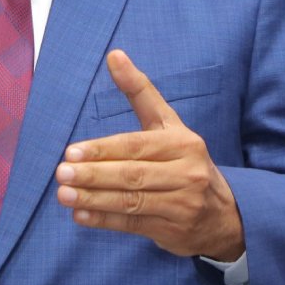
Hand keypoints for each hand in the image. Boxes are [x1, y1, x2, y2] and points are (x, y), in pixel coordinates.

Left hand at [55, 50, 244, 260]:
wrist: (223, 213)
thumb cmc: (184, 161)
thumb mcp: (168, 125)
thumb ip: (140, 92)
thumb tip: (114, 55)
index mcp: (182, 143)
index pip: (136, 145)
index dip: (103, 149)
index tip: (72, 151)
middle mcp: (186, 173)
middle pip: (132, 174)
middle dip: (94, 174)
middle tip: (62, 173)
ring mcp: (182, 204)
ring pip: (131, 201)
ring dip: (94, 198)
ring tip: (64, 195)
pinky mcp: (173, 230)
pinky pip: (133, 224)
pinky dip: (104, 220)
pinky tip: (80, 215)